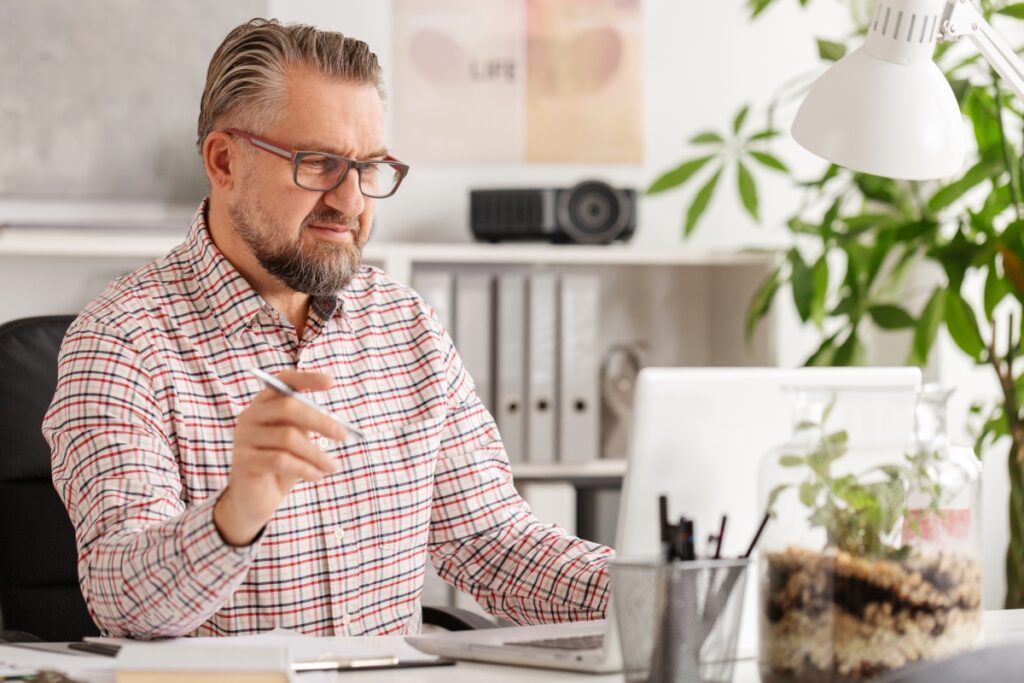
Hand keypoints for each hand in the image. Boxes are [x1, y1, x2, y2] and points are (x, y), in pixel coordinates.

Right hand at [214, 370, 346, 545]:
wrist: (255, 500)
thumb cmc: (282, 466)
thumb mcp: (297, 442)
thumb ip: (307, 425)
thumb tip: (335, 424)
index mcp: (263, 404)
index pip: (282, 381)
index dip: (306, 379)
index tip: (331, 383)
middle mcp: (250, 416)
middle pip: (288, 408)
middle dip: (320, 421)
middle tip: (343, 436)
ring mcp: (243, 437)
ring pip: (288, 437)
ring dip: (317, 454)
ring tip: (333, 467)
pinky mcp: (243, 460)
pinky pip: (281, 460)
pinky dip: (305, 468)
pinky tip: (317, 476)